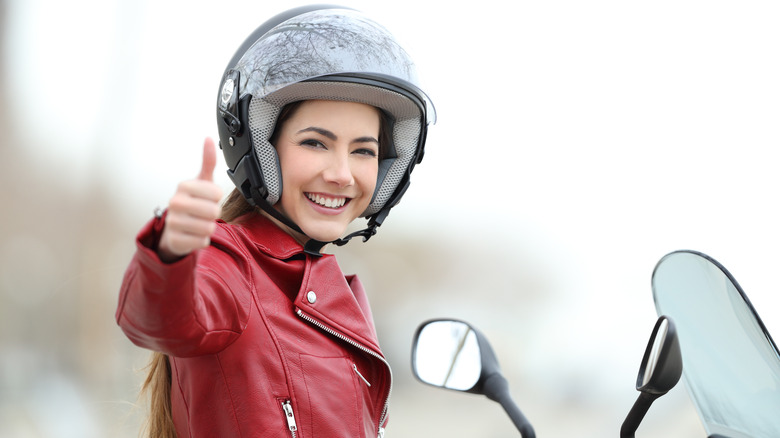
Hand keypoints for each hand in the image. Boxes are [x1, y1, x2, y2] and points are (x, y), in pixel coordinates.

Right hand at [158, 138, 222, 261]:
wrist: (175, 228)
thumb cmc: (192, 202)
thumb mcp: (201, 182)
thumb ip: (208, 162)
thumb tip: (209, 139)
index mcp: (183, 186)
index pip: (217, 193)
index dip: (217, 198)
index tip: (207, 198)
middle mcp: (175, 202)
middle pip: (214, 212)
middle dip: (214, 214)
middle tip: (203, 213)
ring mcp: (172, 221)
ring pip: (209, 228)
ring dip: (208, 228)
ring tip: (198, 223)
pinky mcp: (174, 240)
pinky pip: (202, 241)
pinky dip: (202, 240)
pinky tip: (193, 235)